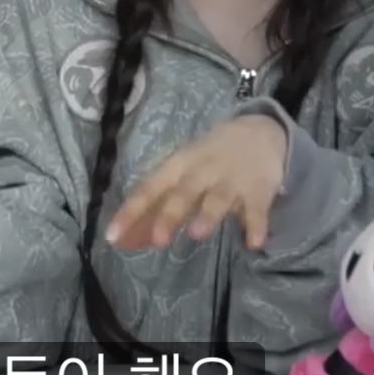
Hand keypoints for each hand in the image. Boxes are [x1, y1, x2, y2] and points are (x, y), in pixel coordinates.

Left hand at [105, 114, 287, 250]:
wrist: (261, 131)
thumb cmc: (208, 160)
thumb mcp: (182, 175)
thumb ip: (157, 207)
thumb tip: (124, 239)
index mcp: (177, 166)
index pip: (149, 189)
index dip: (130, 212)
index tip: (113, 236)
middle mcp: (202, 171)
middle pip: (183, 193)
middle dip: (170, 215)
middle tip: (158, 240)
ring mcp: (232, 180)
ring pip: (218, 198)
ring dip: (207, 215)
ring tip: (197, 234)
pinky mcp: (259, 189)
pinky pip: (257, 209)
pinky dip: (256, 225)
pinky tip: (253, 243)